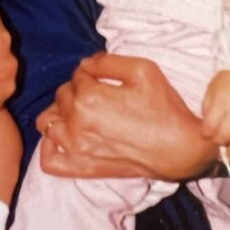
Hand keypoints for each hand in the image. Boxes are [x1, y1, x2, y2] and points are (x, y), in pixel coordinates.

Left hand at [36, 52, 217, 181]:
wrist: (181, 149)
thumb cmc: (164, 108)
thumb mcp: (143, 70)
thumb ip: (107, 61)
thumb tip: (85, 64)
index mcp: (89, 97)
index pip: (78, 75)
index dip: (92, 73)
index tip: (107, 79)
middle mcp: (76, 123)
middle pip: (62, 95)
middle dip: (78, 90)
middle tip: (101, 94)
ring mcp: (76, 148)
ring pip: (48, 122)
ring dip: (60, 113)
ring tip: (80, 113)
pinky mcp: (81, 168)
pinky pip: (49, 160)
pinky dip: (50, 146)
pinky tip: (64, 137)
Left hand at [201, 70, 229, 158]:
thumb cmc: (227, 80)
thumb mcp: (211, 90)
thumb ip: (207, 108)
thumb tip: (207, 126)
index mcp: (221, 104)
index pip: (211, 127)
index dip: (206, 134)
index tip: (205, 134)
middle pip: (226, 136)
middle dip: (218, 143)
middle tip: (217, 144)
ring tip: (229, 153)